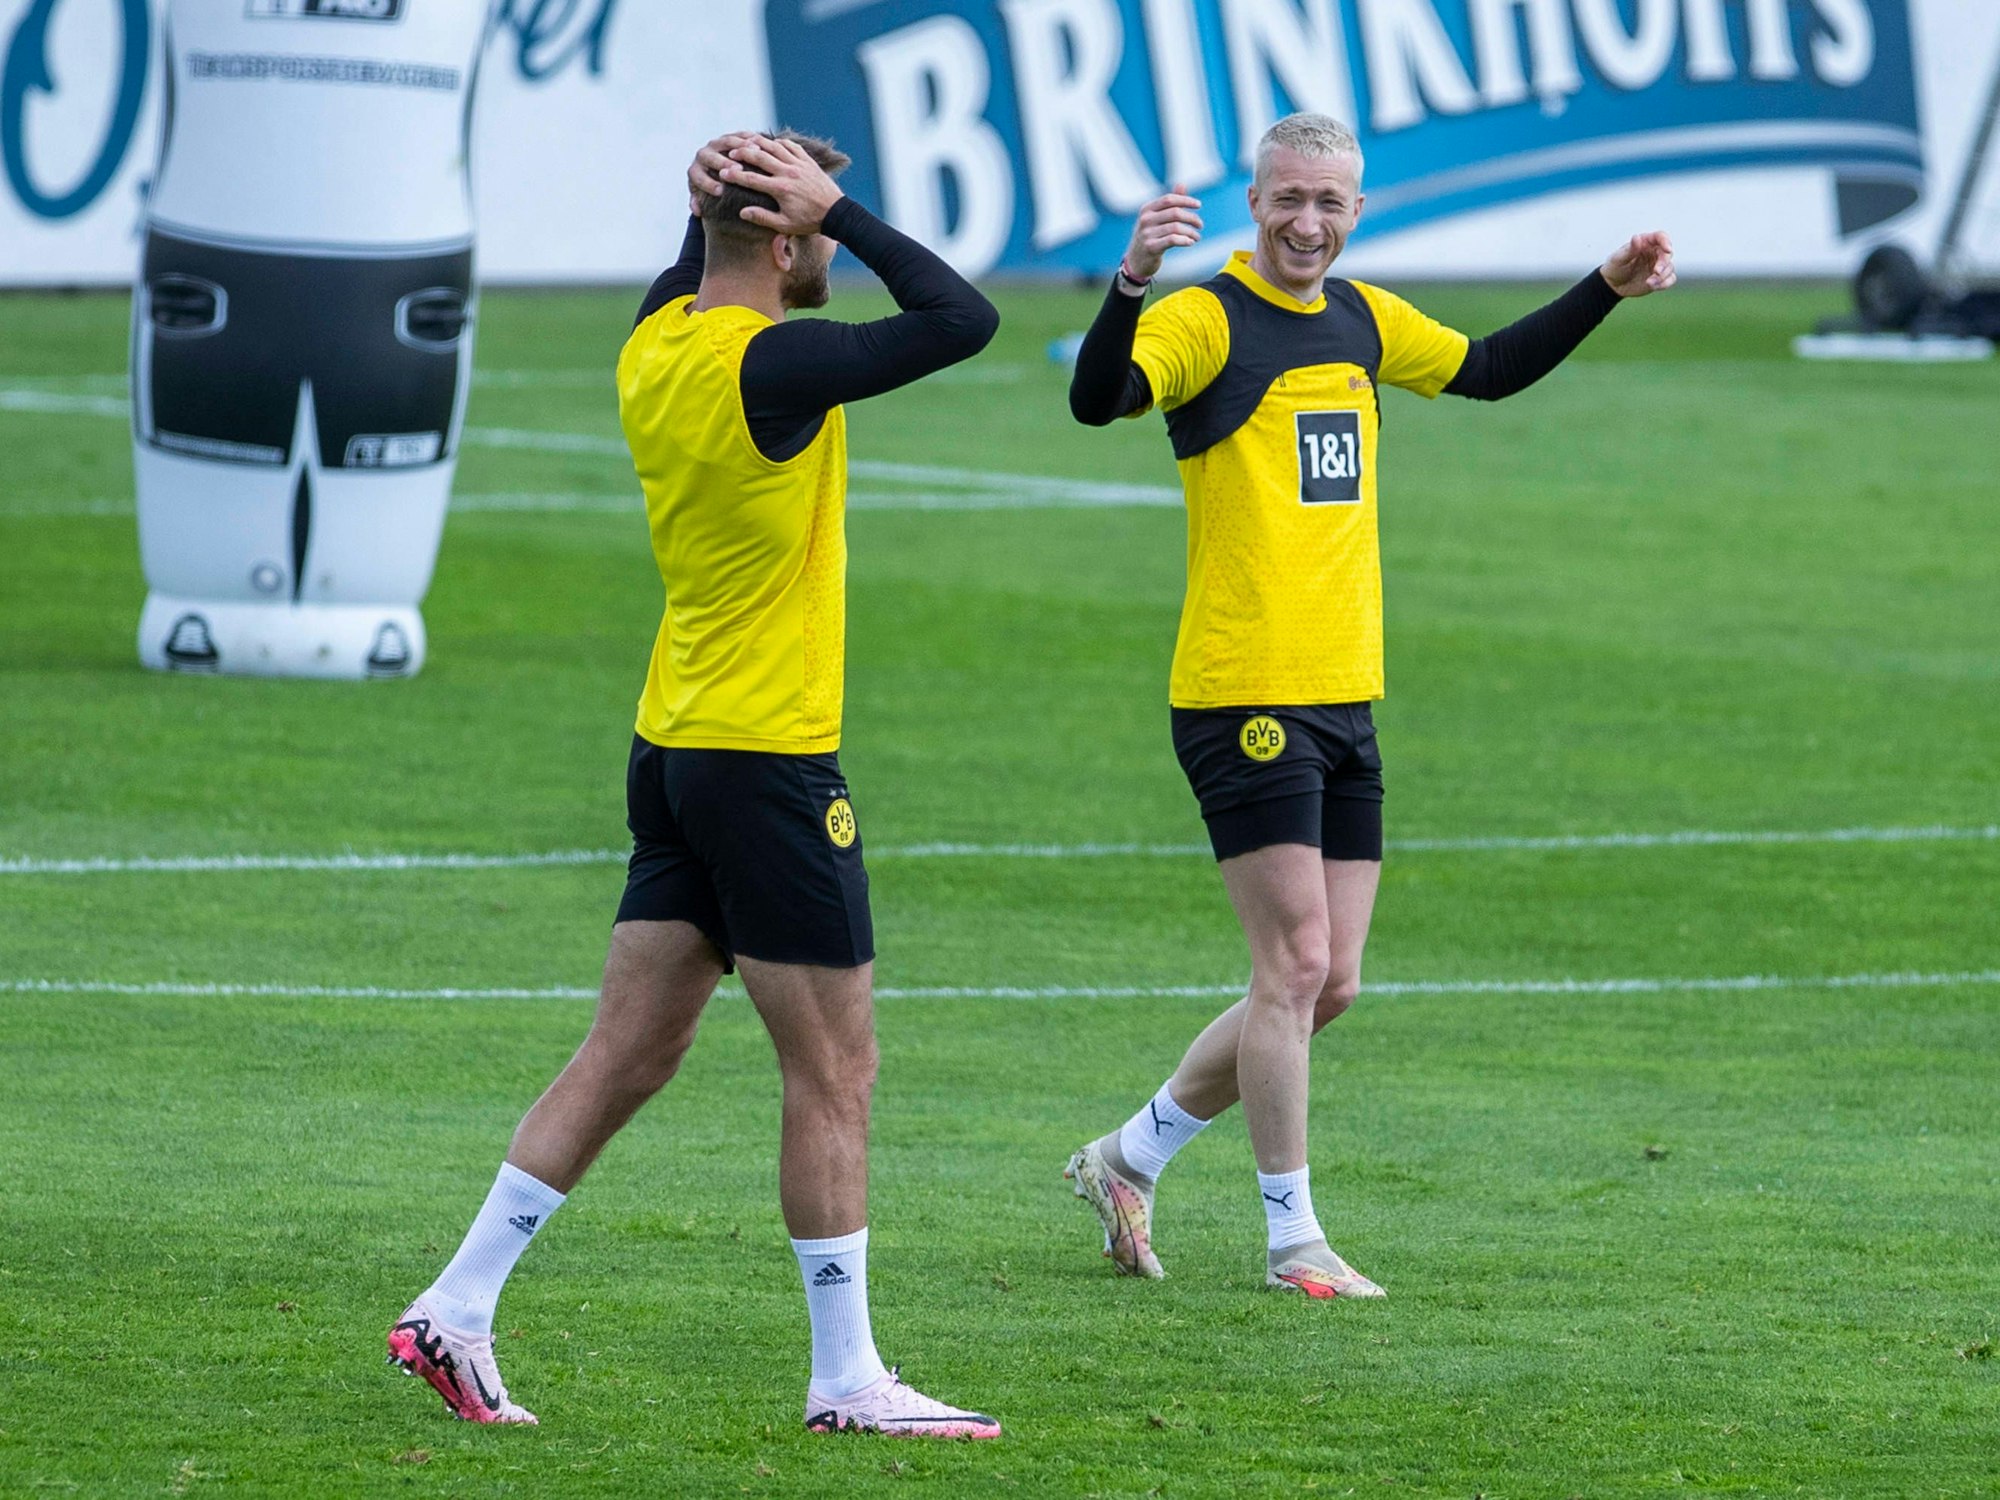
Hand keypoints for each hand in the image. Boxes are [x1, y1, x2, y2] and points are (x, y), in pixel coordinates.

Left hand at [687, 131, 758, 215]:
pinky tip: (762, 143)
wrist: (717, 174)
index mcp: (695, 171)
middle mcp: (704, 154)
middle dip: (724, 162)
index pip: (698, 176)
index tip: (720, 191)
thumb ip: (698, 203)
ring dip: (741, 146)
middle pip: (712, 155)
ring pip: (727, 141)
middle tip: (738, 170)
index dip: (708, 183)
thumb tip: (698, 212)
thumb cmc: (712, 192)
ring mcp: (717, 144)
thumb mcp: (703, 199)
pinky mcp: (730, 137)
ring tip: (756, 152)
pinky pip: (740, 135)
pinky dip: (751, 138)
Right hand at [720, 136, 843, 234]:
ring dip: (758, 143)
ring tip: (745, 142)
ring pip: (774, 147)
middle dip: (742, 154)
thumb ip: (763, 218)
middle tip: (730, 153)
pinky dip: (779, 142)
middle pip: (760, 157)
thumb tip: (742, 212)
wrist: (836, 213)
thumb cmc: (810, 222)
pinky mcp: (808, 161)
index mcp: (781, 189)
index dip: (735, 176)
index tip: (723, 174)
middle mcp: (788, 173)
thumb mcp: (785, 225)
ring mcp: (799, 164)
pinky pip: (790, 146)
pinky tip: (770, 142)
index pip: (752, 179)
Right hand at [1122, 186, 1202, 281]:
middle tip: (1200, 225)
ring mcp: (1147, 233)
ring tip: (1196, 237)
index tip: (1198, 205)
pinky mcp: (1151, 247)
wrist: (1136, 260)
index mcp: (1147, 209)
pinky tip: (1190, 242)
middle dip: (1192, 218)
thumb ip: (1169, 203)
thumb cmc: (1150, 236)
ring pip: (1176, 227)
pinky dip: (1185, 240)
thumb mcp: (1156, 218)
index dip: (1186, 200)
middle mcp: (1145, 219)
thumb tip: (1182, 185)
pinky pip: (1173, 240)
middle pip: (1175, 213)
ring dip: (1191, 232)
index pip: (1169, 199)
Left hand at [1600, 231, 1675, 296]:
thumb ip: (1630, 249)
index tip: (1667, 250)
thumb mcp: (1619, 258)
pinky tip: (1654, 286)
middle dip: (1664, 263)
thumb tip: (1637, 237)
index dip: (1666, 241)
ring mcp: (1658, 265)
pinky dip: (1665, 283)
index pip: (1660, 237)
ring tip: (1649, 283)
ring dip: (1662, 276)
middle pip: (1667, 254)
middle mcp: (1655, 252)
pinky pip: (1670, 279)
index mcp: (1646, 242)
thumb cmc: (1615, 267)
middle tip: (1656, 272)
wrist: (1613, 285)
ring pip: (1669, 267)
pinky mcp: (1660, 277)